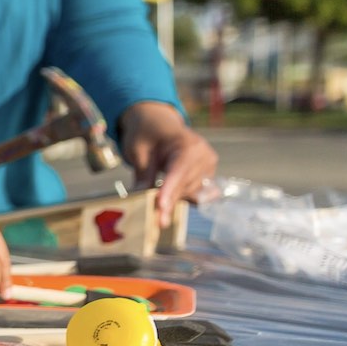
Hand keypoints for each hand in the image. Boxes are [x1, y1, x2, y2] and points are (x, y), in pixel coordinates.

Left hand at [119, 102, 218, 227]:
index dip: (169, 190)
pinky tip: (166, 204)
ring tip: (156, 215)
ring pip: (188, 192)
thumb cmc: (147, 133)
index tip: (161, 206)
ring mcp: (208, 166)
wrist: (158, 122)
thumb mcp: (138, 150)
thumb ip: (143, 173)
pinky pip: (192, 192)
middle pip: (184, 185)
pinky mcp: (206, 175)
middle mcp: (204, 156)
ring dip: (171, 202)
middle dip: (168, 203)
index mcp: (189, 145)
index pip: (178, 172)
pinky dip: (178, 197)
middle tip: (155, 223)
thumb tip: (140, 196)